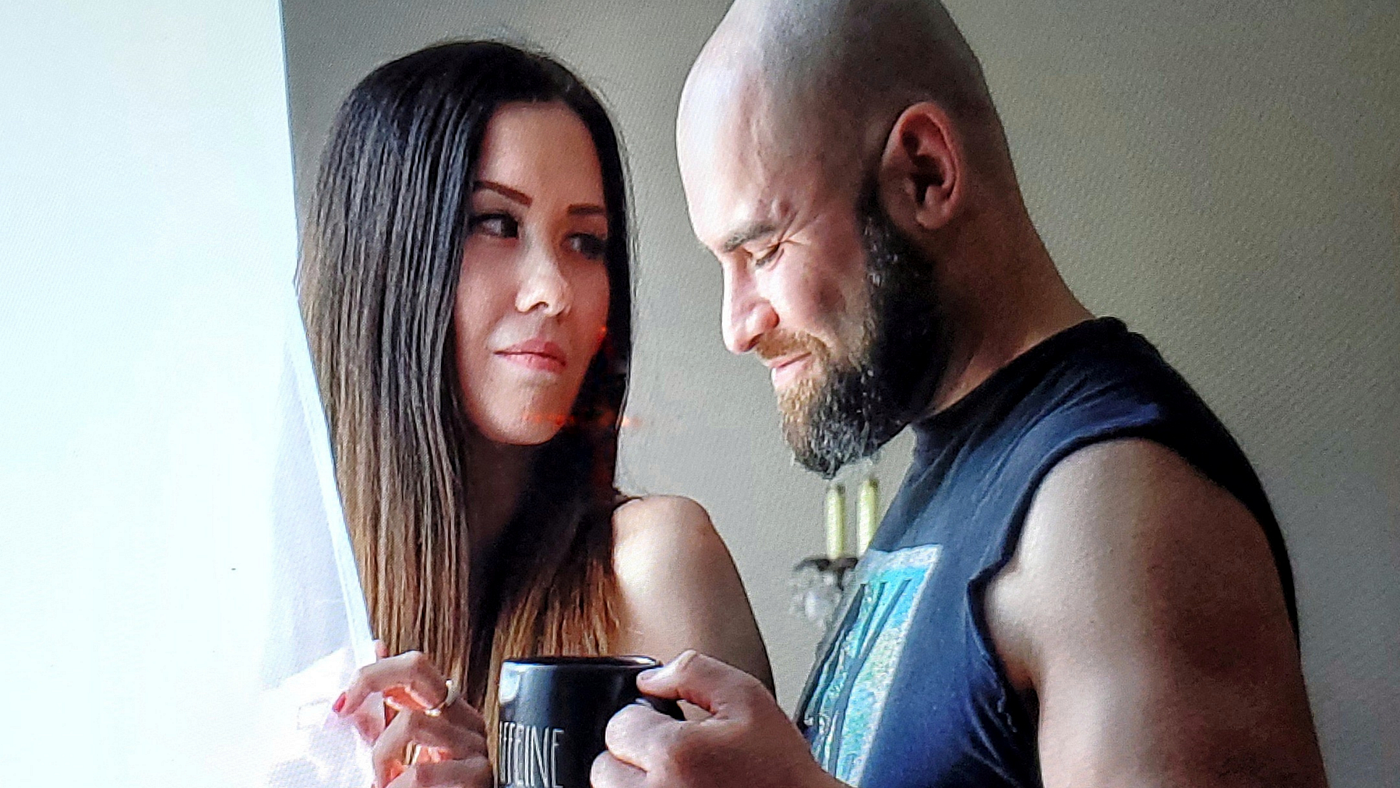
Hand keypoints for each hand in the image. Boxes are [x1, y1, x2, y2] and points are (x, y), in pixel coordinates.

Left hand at [335, 648, 491, 787]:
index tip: (341, 704)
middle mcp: (462, 717)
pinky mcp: (477, 775)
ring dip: (381, 757)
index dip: (371, 674)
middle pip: (416, 668)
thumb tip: (375, 648)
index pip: (413, 665)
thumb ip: (383, 714)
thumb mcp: (395, 751)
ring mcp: (473, 743)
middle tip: (345, 714)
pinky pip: (420, 772)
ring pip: (410, 722)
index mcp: (445, 709)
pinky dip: (396, 786)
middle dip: (371, 681)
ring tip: (381, 782)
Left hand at [591, 650, 840, 787]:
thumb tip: (649, 678)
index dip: (645, 720)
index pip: (619, 725)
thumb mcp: (749, 700)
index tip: (669, 730)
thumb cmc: (780, 771)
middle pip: (605, 768)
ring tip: (677, 782)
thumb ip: (695, 672)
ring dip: (636, 785)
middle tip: (673, 760)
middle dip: (633, 758)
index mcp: (675, 755)